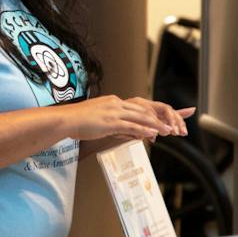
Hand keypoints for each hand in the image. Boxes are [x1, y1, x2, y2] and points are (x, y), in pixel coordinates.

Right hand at [64, 95, 191, 142]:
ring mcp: (114, 112)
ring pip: (141, 118)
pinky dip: (144, 130)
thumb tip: (119, 128)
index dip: (150, 114)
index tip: (161, 119)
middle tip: (171, 125)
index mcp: (113, 101)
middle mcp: (116, 104)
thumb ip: (110, 121)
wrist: (65, 119)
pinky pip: (132, 126)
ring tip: (169, 131)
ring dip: (157, 125)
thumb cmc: (77, 120)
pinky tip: (153, 135)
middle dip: (159, 119)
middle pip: (143, 111)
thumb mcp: (96, 117)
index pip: (136, 107)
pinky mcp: (111, 122)